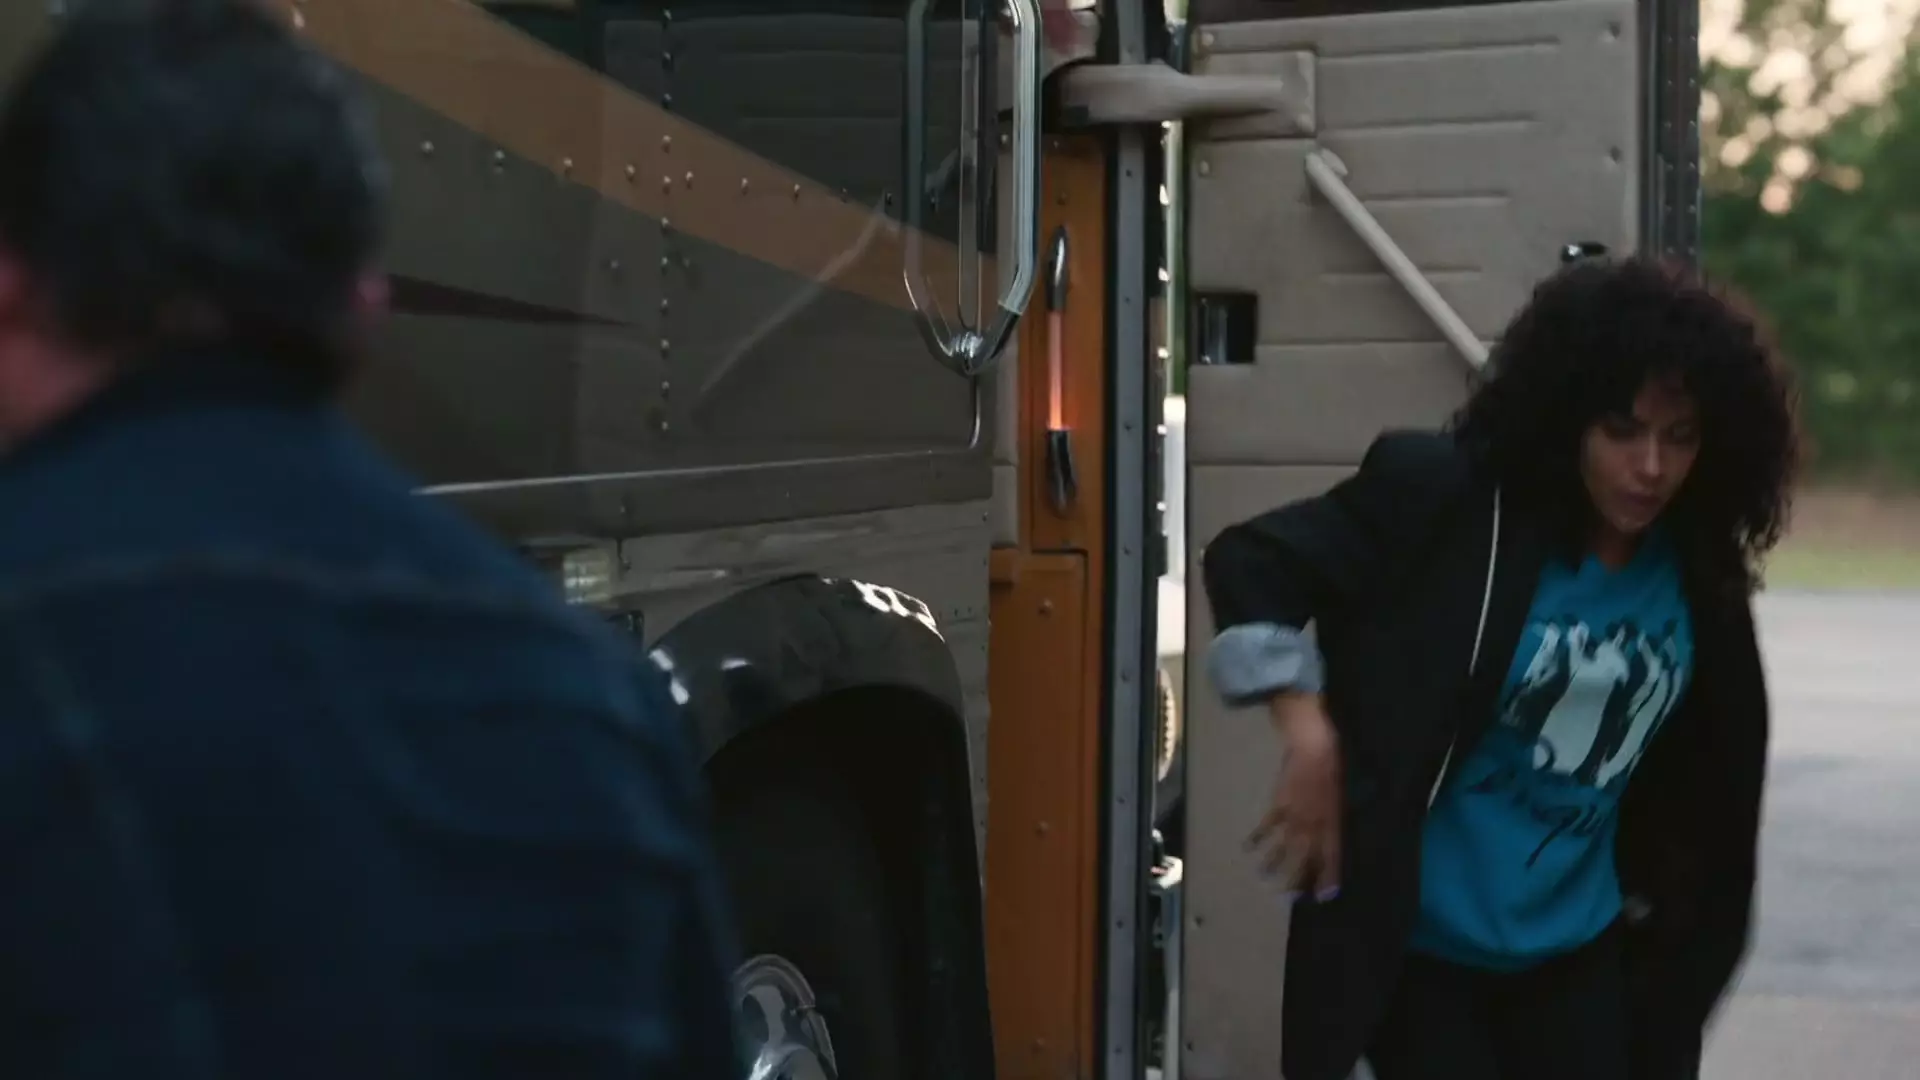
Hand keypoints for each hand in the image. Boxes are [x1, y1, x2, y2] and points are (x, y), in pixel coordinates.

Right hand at [1247, 693, 1342, 901]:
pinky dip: (1258, 837)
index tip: (1324, 896)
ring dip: (1275, 863)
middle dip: (1299, 877)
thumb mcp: (1340, 794)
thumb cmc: (1332, 766)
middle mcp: (1314, 823)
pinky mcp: (1279, 804)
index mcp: (1333, 821)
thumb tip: (1331, 834)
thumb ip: (1334, 816)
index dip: (1328, 875)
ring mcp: (1295, 815)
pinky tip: (1248, 848)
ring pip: (1284, 845)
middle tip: (1291, 897)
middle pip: (1305, 856)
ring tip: (1266, 878)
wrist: (1313, 746)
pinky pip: (1268, 826)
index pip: (1331, 854)